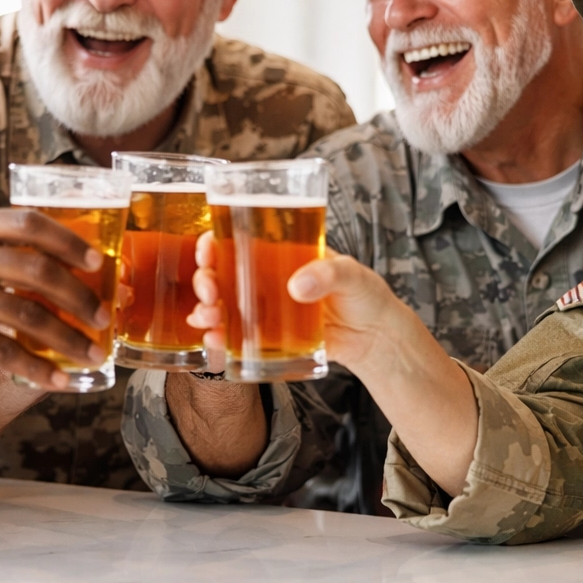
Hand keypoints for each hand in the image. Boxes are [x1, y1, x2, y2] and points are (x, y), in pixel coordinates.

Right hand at [0, 208, 111, 409]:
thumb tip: (62, 268)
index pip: (29, 223)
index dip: (69, 242)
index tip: (97, 263)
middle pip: (38, 269)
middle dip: (79, 297)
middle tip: (102, 317)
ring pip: (28, 314)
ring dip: (68, 338)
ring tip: (92, 352)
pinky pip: (6, 352)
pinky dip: (39, 368)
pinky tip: (61, 379)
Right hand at [189, 231, 474, 496]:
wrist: (376, 337)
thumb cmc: (365, 294)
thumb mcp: (351, 274)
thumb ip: (328, 274)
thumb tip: (297, 286)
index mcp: (281, 255)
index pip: (238, 241)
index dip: (215, 242)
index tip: (207, 247)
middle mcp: (266, 281)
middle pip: (222, 275)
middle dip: (205, 280)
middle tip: (208, 289)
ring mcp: (265, 310)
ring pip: (224, 307)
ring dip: (207, 310)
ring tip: (207, 317)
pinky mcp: (269, 338)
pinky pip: (238, 337)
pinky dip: (220, 339)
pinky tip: (213, 341)